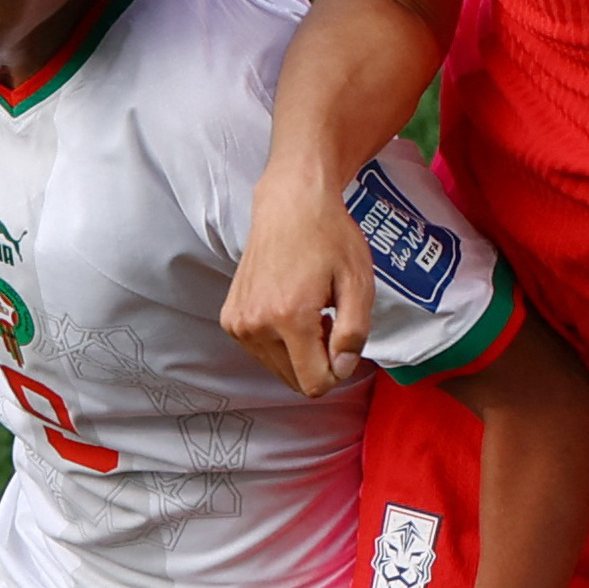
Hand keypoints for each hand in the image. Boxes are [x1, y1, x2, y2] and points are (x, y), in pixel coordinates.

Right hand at [221, 161, 373, 396]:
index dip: (337, 369)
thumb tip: (341, 370)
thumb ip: (354, 333)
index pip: (314, 383)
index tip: (341, 338)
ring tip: (308, 308)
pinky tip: (289, 305)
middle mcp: (256, 325)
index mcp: (289, 317)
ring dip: (298, 350)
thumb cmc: (328, 235)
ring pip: (278, 369)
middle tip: (327, 318)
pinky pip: (262, 352)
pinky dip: (280, 340)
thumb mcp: (358, 282)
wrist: (290, 204)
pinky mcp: (230, 318)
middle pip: (295, 380)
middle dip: (317, 359)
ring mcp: (238, 323)